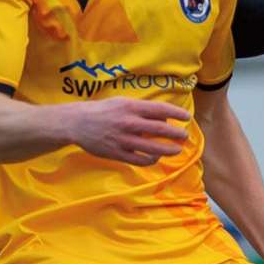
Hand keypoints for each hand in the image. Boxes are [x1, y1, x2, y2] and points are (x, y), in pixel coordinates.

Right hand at [69, 97, 190, 163]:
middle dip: (177, 134)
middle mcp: (129, 123)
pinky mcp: (118, 154)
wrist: (77, 123)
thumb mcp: (122, 103)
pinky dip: (151, 160)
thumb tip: (164, 118)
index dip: (177, 113)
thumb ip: (142, 109)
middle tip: (184, 136)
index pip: (160, 109)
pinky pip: (140, 160)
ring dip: (169, 150)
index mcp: (131, 107)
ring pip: (153, 148)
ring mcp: (124, 140)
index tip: (187, 117)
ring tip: (176, 149)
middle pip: (161, 130)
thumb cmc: (103, 111)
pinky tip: (156, 157)